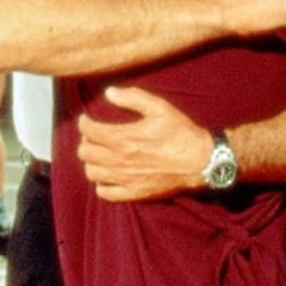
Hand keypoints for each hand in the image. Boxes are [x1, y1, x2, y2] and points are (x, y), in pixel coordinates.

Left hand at [77, 87, 210, 201]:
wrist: (202, 161)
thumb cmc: (181, 132)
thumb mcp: (160, 108)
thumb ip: (133, 98)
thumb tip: (109, 92)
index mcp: (122, 138)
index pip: (88, 131)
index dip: (84, 123)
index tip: (87, 120)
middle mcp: (119, 160)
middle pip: (85, 153)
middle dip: (86, 142)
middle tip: (94, 137)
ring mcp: (125, 179)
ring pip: (91, 172)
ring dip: (91, 162)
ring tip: (100, 155)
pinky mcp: (134, 193)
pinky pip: (105, 193)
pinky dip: (101, 184)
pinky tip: (109, 175)